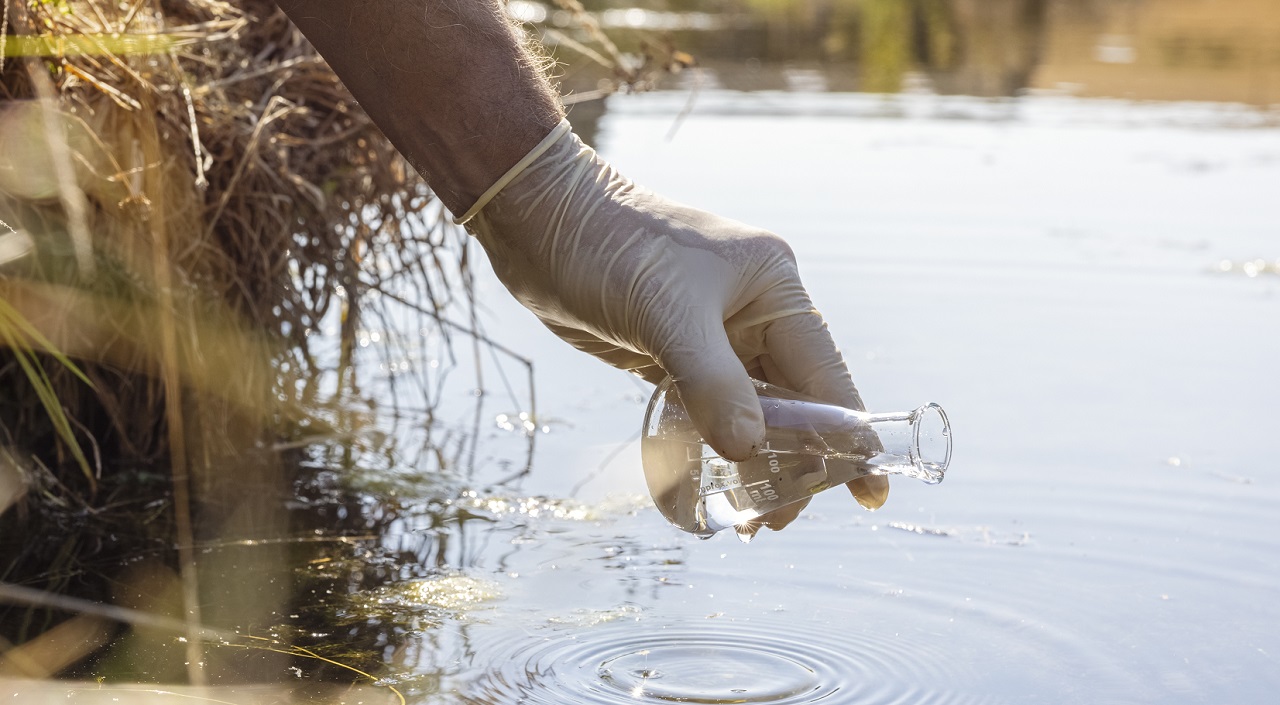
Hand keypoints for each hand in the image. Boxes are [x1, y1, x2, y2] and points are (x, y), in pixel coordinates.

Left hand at [465, 124, 888, 525]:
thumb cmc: (608, 248)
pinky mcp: (674, 353)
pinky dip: (714, 446)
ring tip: (747, 519)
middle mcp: (753, 312)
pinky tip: (714, 484)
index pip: (825, 373)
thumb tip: (750, 450)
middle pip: (793, 401)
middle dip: (793, 462)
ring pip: (752, 411)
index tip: (868, 491)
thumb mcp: (666, 314)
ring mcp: (714, 335)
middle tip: (773, 521)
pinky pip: (709, 410)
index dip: (847, 435)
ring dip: (752, 462)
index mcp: (773, 288)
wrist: (537, 220)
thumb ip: (711, 383)